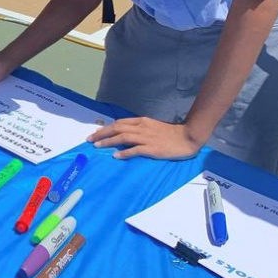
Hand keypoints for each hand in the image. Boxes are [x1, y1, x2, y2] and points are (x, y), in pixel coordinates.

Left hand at [88, 117, 202, 160]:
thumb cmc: (170, 133)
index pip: (119, 123)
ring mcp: (146, 138)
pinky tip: (116, 156)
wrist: (187, 137)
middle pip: (117, 128)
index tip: (95, 133)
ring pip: (123, 137)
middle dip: (102, 133)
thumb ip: (139, 128)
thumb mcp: (152, 126)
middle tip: (90, 140)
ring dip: (108, 141)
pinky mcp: (152, 148)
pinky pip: (135, 150)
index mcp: (141, 121)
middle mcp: (141, 127)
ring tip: (98, 146)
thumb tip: (124, 134)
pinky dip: (124, 152)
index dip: (106, 128)